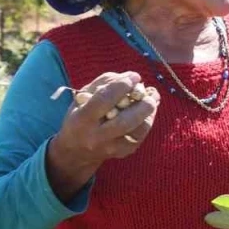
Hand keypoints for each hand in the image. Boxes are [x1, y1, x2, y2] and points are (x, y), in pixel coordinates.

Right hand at [46, 72, 160, 195]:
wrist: (77, 151)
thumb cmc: (80, 117)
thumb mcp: (82, 97)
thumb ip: (104, 83)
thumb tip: (130, 76)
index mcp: (82, 119)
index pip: (104, 100)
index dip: (122, 85)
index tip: (134, 76)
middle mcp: (97, 136)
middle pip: (125, 121)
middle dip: (141, 103)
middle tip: (148, 90)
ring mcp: (111, 148)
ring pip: (138, 130)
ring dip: (149, 111)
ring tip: (152, 98)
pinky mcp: (123, 152)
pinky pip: (141, 136)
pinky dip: (148, 120)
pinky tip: (149, 110)